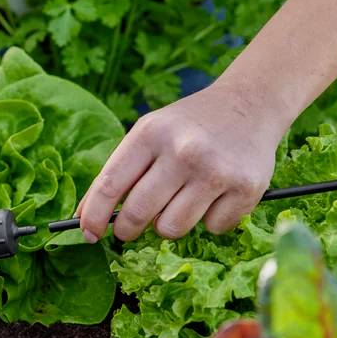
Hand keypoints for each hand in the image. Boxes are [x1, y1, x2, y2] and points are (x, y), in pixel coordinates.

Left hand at [78, 82, 287, 240]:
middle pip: (139, 213)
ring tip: (177, 204)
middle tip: (127, 230)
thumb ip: (120, 170)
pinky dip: (209, 221)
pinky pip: (212, 228)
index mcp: (150, 133)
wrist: (250, 104)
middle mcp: (182, 151)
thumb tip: (86, 215)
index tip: (87, 233)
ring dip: (168, 225)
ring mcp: (215, 171)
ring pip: (172, 228)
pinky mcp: (246, 188)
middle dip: (126, 229)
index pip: (110, 184)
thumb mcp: (150, 132)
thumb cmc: (189, 125)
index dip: (93, 215)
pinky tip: (214, 197)